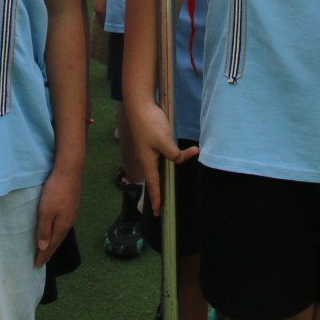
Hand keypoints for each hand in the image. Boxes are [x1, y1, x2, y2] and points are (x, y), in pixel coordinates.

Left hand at [34, 164, 80, 265]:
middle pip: (57, 241)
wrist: (70, 171)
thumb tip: (43, 248)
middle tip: (42, 261)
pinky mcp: (72, 206)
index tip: (36, 265)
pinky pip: (64, 226)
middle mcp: (69, 222)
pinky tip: (57, 230)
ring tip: (49, 249)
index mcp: (62, 225)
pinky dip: (58, 233)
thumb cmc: (55, 191)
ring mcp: (72, 214)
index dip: (43, 255)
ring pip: (61, 233)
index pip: (51, 245)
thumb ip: (44, 229)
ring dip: (54, 242)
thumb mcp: (46, 211)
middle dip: (49, 251)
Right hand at [125, 99, 199, 216]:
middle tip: (161, 207)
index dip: (156, 199)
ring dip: (165, 177)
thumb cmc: (149, 125)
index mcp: (148, 162)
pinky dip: (171, 160)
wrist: (140, 105)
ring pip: (160, 168)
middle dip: (159, 193)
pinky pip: (163, 156)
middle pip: (156, 179)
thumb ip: (174, 154)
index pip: (154, 185)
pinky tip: (179, 158)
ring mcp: (150, 150)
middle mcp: (148, 159)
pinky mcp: (154, 142)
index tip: (157, 214)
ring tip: (167, 189)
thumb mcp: (164, 142)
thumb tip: (179, 159)